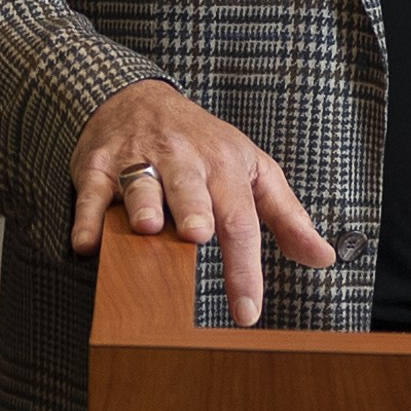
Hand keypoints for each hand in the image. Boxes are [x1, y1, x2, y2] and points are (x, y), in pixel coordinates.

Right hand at [65, 79, 334, 327]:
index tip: (247, 312)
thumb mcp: (253, 169)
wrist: (138, 97)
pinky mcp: (99, 165)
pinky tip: (87, 244)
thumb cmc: (203, 144)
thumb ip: (287, 216)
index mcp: (224, 167)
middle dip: (195, 210)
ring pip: (141, 184)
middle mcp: (182, 161)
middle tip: (199, 236)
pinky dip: (88, 217)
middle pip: (191, 189)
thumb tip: (324, 258)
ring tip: (149, 226)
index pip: (240, 220)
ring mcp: (138, 160)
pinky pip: (92, 192)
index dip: (244, 268)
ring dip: (144, 204)